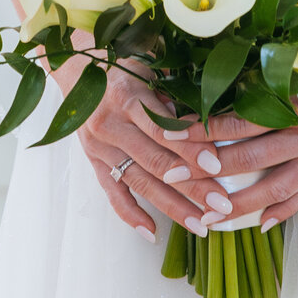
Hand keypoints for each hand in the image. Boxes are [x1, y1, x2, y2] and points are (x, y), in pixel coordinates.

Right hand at [67, 61, 272, 241]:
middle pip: (155, 162)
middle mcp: (111, 125)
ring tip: (201, 225)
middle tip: (220, 205)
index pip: (162, 128)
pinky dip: (131, 215)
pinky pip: (112, 194)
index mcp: (127, 96)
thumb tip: (204, 118)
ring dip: (172, 207)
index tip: (216, 165)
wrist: (76, 71)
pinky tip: (152, 232)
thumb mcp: (147, 67)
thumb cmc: (122, 65)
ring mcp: (100, 148)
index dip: (189, 148)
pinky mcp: (93, 163)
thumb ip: (171, 92)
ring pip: (139, 183)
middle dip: (191, 186)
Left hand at [170, 91, 297, 231]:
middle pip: (250, 159)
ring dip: (236, 204)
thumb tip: (226, 81)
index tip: (172, 132)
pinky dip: (281, 212)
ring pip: (272, 189)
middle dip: (207, 171)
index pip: (241, 121)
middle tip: (173, 176)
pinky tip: (259, 225)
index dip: (205, 129)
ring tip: (205, 216)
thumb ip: (273, 77)